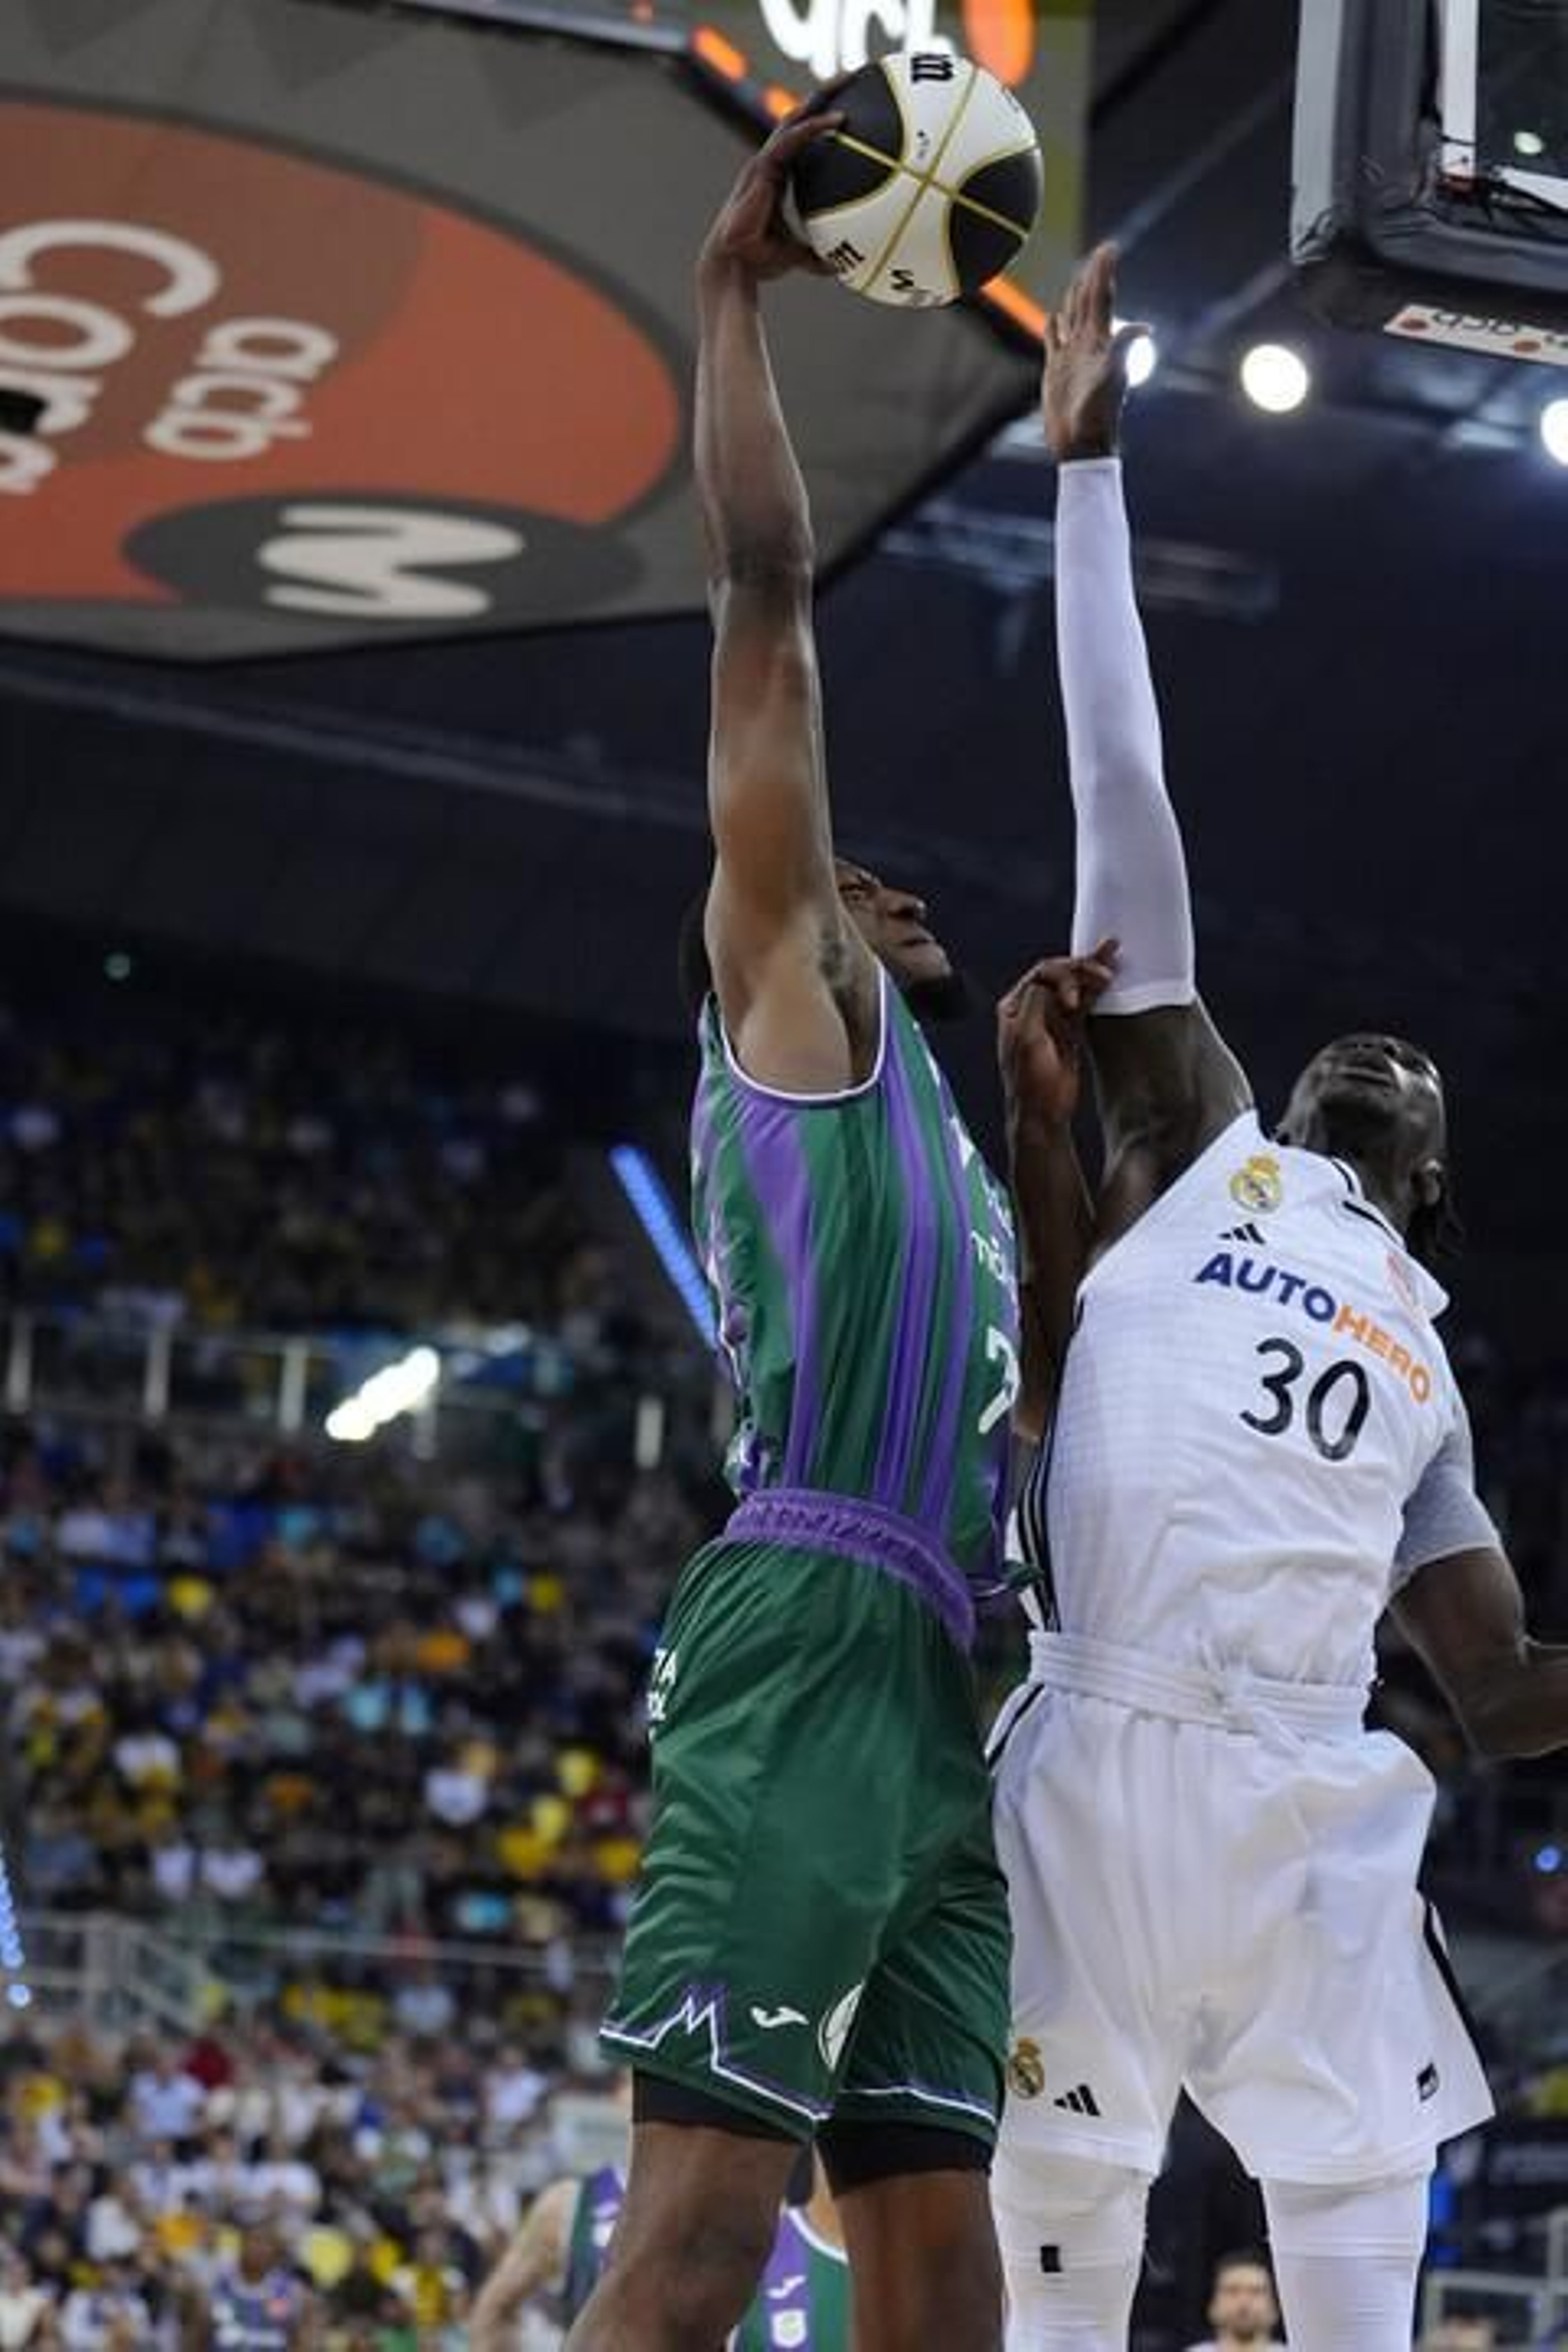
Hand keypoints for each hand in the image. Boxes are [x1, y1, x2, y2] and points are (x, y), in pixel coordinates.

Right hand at [699, 91, 848, 283]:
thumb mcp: (798, 255)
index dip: (821, 120)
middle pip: (799, 118)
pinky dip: (814, 127)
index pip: (802, 139)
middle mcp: (771, 163)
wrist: (734, 265)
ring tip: (846, 79)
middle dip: (823, 94)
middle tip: (852, 76)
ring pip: (795, 119)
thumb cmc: (760, 261)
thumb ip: (819, 254)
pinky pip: (791, 140)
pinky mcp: (762, 168)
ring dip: (821, 97)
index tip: (849, 106)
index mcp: (778, 177)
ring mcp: (765, 162)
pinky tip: (837, 119)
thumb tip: (847, 265)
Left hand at [998, 939, 1118, 1124]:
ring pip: (1075, 986)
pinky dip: (1097, 989)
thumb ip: (1036, 1004)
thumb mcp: (1027, 1039)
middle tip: (1105, 971)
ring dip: (1092, 970)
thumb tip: (1048, 979)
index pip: (1042, 974)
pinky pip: (1085, 1002)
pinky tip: (1110, 976)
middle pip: (1060, 975)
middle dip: (1082, 968)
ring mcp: (1052, 1018)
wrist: (1041, 1113)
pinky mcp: (1068, 1030)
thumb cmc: (1028, 1081)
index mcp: (1015, 1006)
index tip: (1075, 1000)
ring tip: (1112, 952)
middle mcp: (1032, 1007)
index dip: (1063, 978)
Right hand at [1041, 244, 1147, 462]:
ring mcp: (1072, 358)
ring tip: (1080, 276)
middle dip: (1093, 275)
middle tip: (1100, 251)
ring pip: (1072, 317)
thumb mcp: (1111, 380)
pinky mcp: (1056, 371)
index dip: (1104, 273)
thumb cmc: (1097, 417)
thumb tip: (1145, 329)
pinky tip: (1055, 317)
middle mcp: (1087, 346)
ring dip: (1076, 295)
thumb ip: (1123, 351)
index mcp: (1099, 343)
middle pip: (1089, 303)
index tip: (1109, 247)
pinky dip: (1054, 325)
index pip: (1101, 299)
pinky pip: (1054, 340)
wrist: (1082, 446)